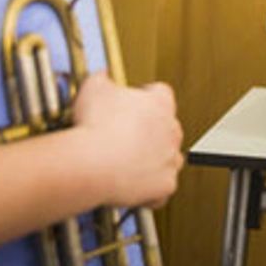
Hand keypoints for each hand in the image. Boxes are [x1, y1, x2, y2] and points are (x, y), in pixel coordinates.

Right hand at [72, 73, 183, 208]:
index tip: (132, 101)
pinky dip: (151, 190)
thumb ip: (102, 78)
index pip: (161, 93)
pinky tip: (135, 187)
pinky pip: (162, 189)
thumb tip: (103, 75)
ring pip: (170, 158)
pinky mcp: (165, 185)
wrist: (93, 163)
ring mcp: (170, 159)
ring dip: (154, 160)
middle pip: (168, 127)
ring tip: (130, 162)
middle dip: (151, 130)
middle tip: (126, 134)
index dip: (146, 96)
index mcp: (160, 103)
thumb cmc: (95, 125)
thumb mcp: (93, 87)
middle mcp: (172, 130)